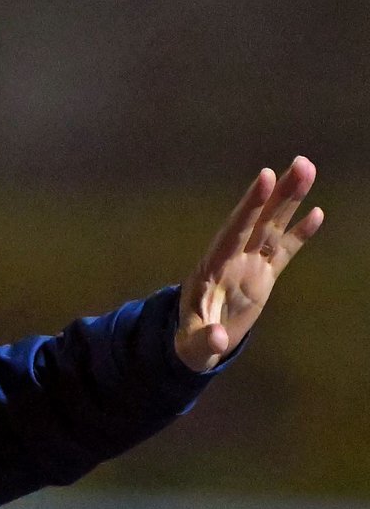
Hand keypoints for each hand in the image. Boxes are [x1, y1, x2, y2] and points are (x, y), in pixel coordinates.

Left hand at [175, 156, 322, 371]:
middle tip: (301, 162)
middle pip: (258, 220)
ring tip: (307, 169)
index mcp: (213, 267)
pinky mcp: (263, 276)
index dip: (250, 205)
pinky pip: (284, 251)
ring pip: (273, 227)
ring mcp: (248, 265)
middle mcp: (232, 259)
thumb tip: (219, 339)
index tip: (265, 177)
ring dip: (290, 200)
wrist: (196, 345)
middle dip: (278, 192)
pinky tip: (316, 212)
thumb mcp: (193, 346)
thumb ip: (205, 340)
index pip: (234, 230)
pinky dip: (299, 233)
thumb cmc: (191, 343)